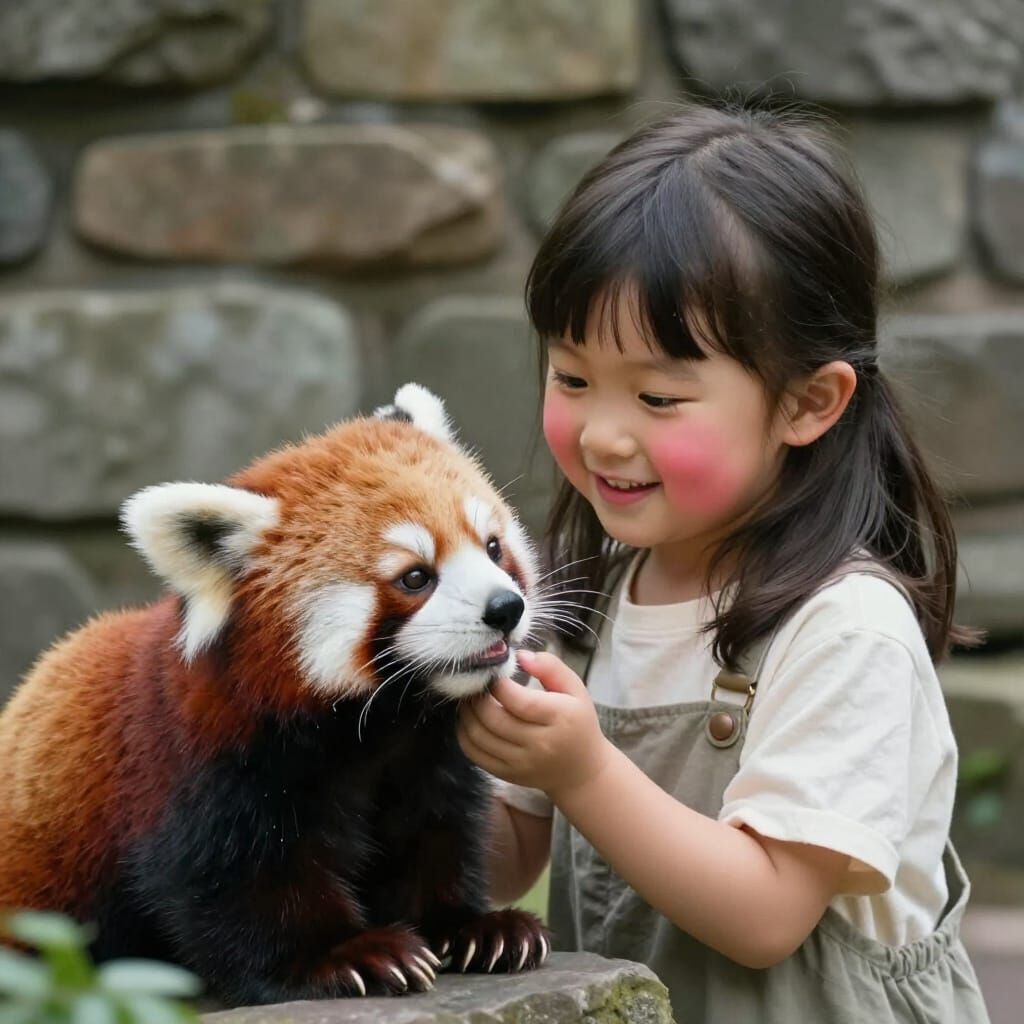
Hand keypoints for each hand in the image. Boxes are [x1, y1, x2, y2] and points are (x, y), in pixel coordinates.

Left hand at [457, 650, 612, 801]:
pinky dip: (464, 734)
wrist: (582, 771)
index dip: (498, 685)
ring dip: (467, 714)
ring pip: (479, 737)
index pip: (518, 700)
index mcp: (559, 718)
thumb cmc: (577, 722)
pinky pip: (475, 754)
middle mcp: (540, 744)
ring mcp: (522, 763)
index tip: (494, 673)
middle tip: (477, 684)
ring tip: (470, 699)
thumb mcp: (575, 689)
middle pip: (494, 719)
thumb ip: (551, 667)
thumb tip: (520, 656)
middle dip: (478, 698)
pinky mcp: (507, 774)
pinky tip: (469, 719)